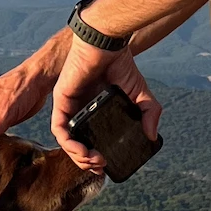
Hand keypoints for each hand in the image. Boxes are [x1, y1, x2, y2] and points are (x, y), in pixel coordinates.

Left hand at [49, 40, 161, 172]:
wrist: (107, 44)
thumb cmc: (121, 63)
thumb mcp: (141, 93)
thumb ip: (148, 113)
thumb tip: (151, 136)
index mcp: (94, 110)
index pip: (90, 139)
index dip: (94, 157)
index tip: (106, 166)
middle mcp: (80, 110)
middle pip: (76, 144)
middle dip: (86, 162)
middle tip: (101, 167)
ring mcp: (69, 106)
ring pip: (66, 141)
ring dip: (78, 157)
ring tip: (95, 162)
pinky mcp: (61, 101)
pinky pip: (59, 129)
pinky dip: (69, 144)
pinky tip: (82, 152)